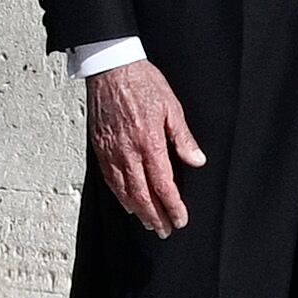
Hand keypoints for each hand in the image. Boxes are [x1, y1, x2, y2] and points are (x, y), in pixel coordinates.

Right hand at [89, 60, 205, 236]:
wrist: (110, 67)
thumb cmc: (142, 82)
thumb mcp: (172, 107)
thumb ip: (183, 138)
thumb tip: (197, 161)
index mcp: (149, 143)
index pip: (163, 185)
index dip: (172, 206)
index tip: (180, 220)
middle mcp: (128, 152)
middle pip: (142, 195)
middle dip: (155, 216)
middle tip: (165, 230)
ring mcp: (111, 151)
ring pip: (123, 191)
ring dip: (137, 211)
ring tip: (149, 222)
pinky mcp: (99, 147)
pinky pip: (109, 179)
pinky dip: (119, 196)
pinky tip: (127, 203)